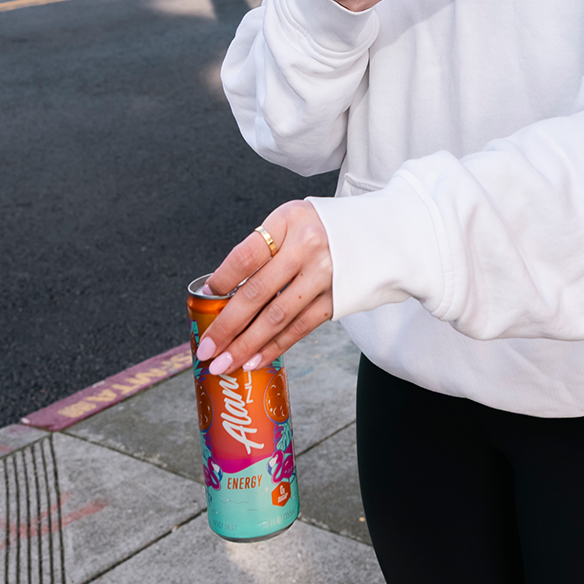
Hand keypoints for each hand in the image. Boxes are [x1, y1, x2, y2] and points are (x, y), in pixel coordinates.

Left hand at [196, 201, 333, 375]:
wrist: (381, 233)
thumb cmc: (325, 227)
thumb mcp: (292, 220)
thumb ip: (263, 249)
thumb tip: (223, 291)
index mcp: (289, 221)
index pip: (246, 255)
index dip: (221, 281)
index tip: (202, 300)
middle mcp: (307, 249)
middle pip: (257, 293)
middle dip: (227, 326)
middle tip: (206, 348)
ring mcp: (325, 277)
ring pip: (277, 318)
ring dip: (247, 345)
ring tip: (224, 363)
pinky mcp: (337, 300)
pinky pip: (300, 328)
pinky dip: (275, 347)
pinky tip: (255, 360)